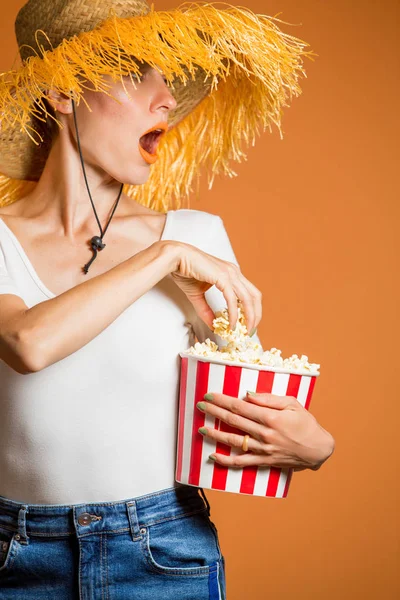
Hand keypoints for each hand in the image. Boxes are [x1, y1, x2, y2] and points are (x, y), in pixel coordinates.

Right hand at [166, 240, 261, 331]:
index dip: (253, 310)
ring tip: (244, 331)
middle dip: (256, 315)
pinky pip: (232, 299)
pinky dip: (234, 313)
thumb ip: (206, 310)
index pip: (250, 293)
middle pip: (255, 296)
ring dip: (249, 317)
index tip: (248, 324)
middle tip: (250, 331)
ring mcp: (230, 273)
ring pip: (248, 298)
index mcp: (232, 273)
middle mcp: (234, 272)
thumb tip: (213, 326)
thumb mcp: (197, 295)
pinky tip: (231, 324)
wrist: (176, 257)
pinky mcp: (222, 277)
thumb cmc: (185, 271)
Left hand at [197, 391, 334, 470]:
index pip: (240, 407)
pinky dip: (226, 460)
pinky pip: (241, 462)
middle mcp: (264, 434)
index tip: (210, 395)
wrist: (319, 450)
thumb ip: (268, 399)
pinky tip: (213, 455)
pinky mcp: (264, 461)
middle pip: (233, 421)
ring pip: (233, 442)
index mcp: (271, 418)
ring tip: (201, 428)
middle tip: (200, 405)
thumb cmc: (307, 424)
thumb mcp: (292, 404)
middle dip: (214, 412)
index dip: (223, 400)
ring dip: (215, 434)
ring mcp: (263, 449)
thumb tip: (248, 395)